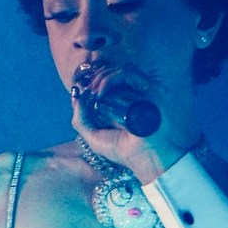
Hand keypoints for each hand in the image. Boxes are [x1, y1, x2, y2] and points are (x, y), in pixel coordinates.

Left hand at [70, 62, 200, 182]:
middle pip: (114, 71)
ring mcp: (144, 89)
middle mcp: (136, 93)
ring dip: (102, 77)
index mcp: (125, 102)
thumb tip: (75, 97)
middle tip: (88, 91)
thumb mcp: (94, 137)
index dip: (95, 81)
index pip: (109, 80)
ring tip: (95, 91)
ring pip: (121, 69)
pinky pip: (128, 73)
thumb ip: (81, 119)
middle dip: (97, 78)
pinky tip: (101, 92)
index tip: (83, 90)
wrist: (147, 158)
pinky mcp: (151, 87)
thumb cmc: (124, 151)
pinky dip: (110, 79)